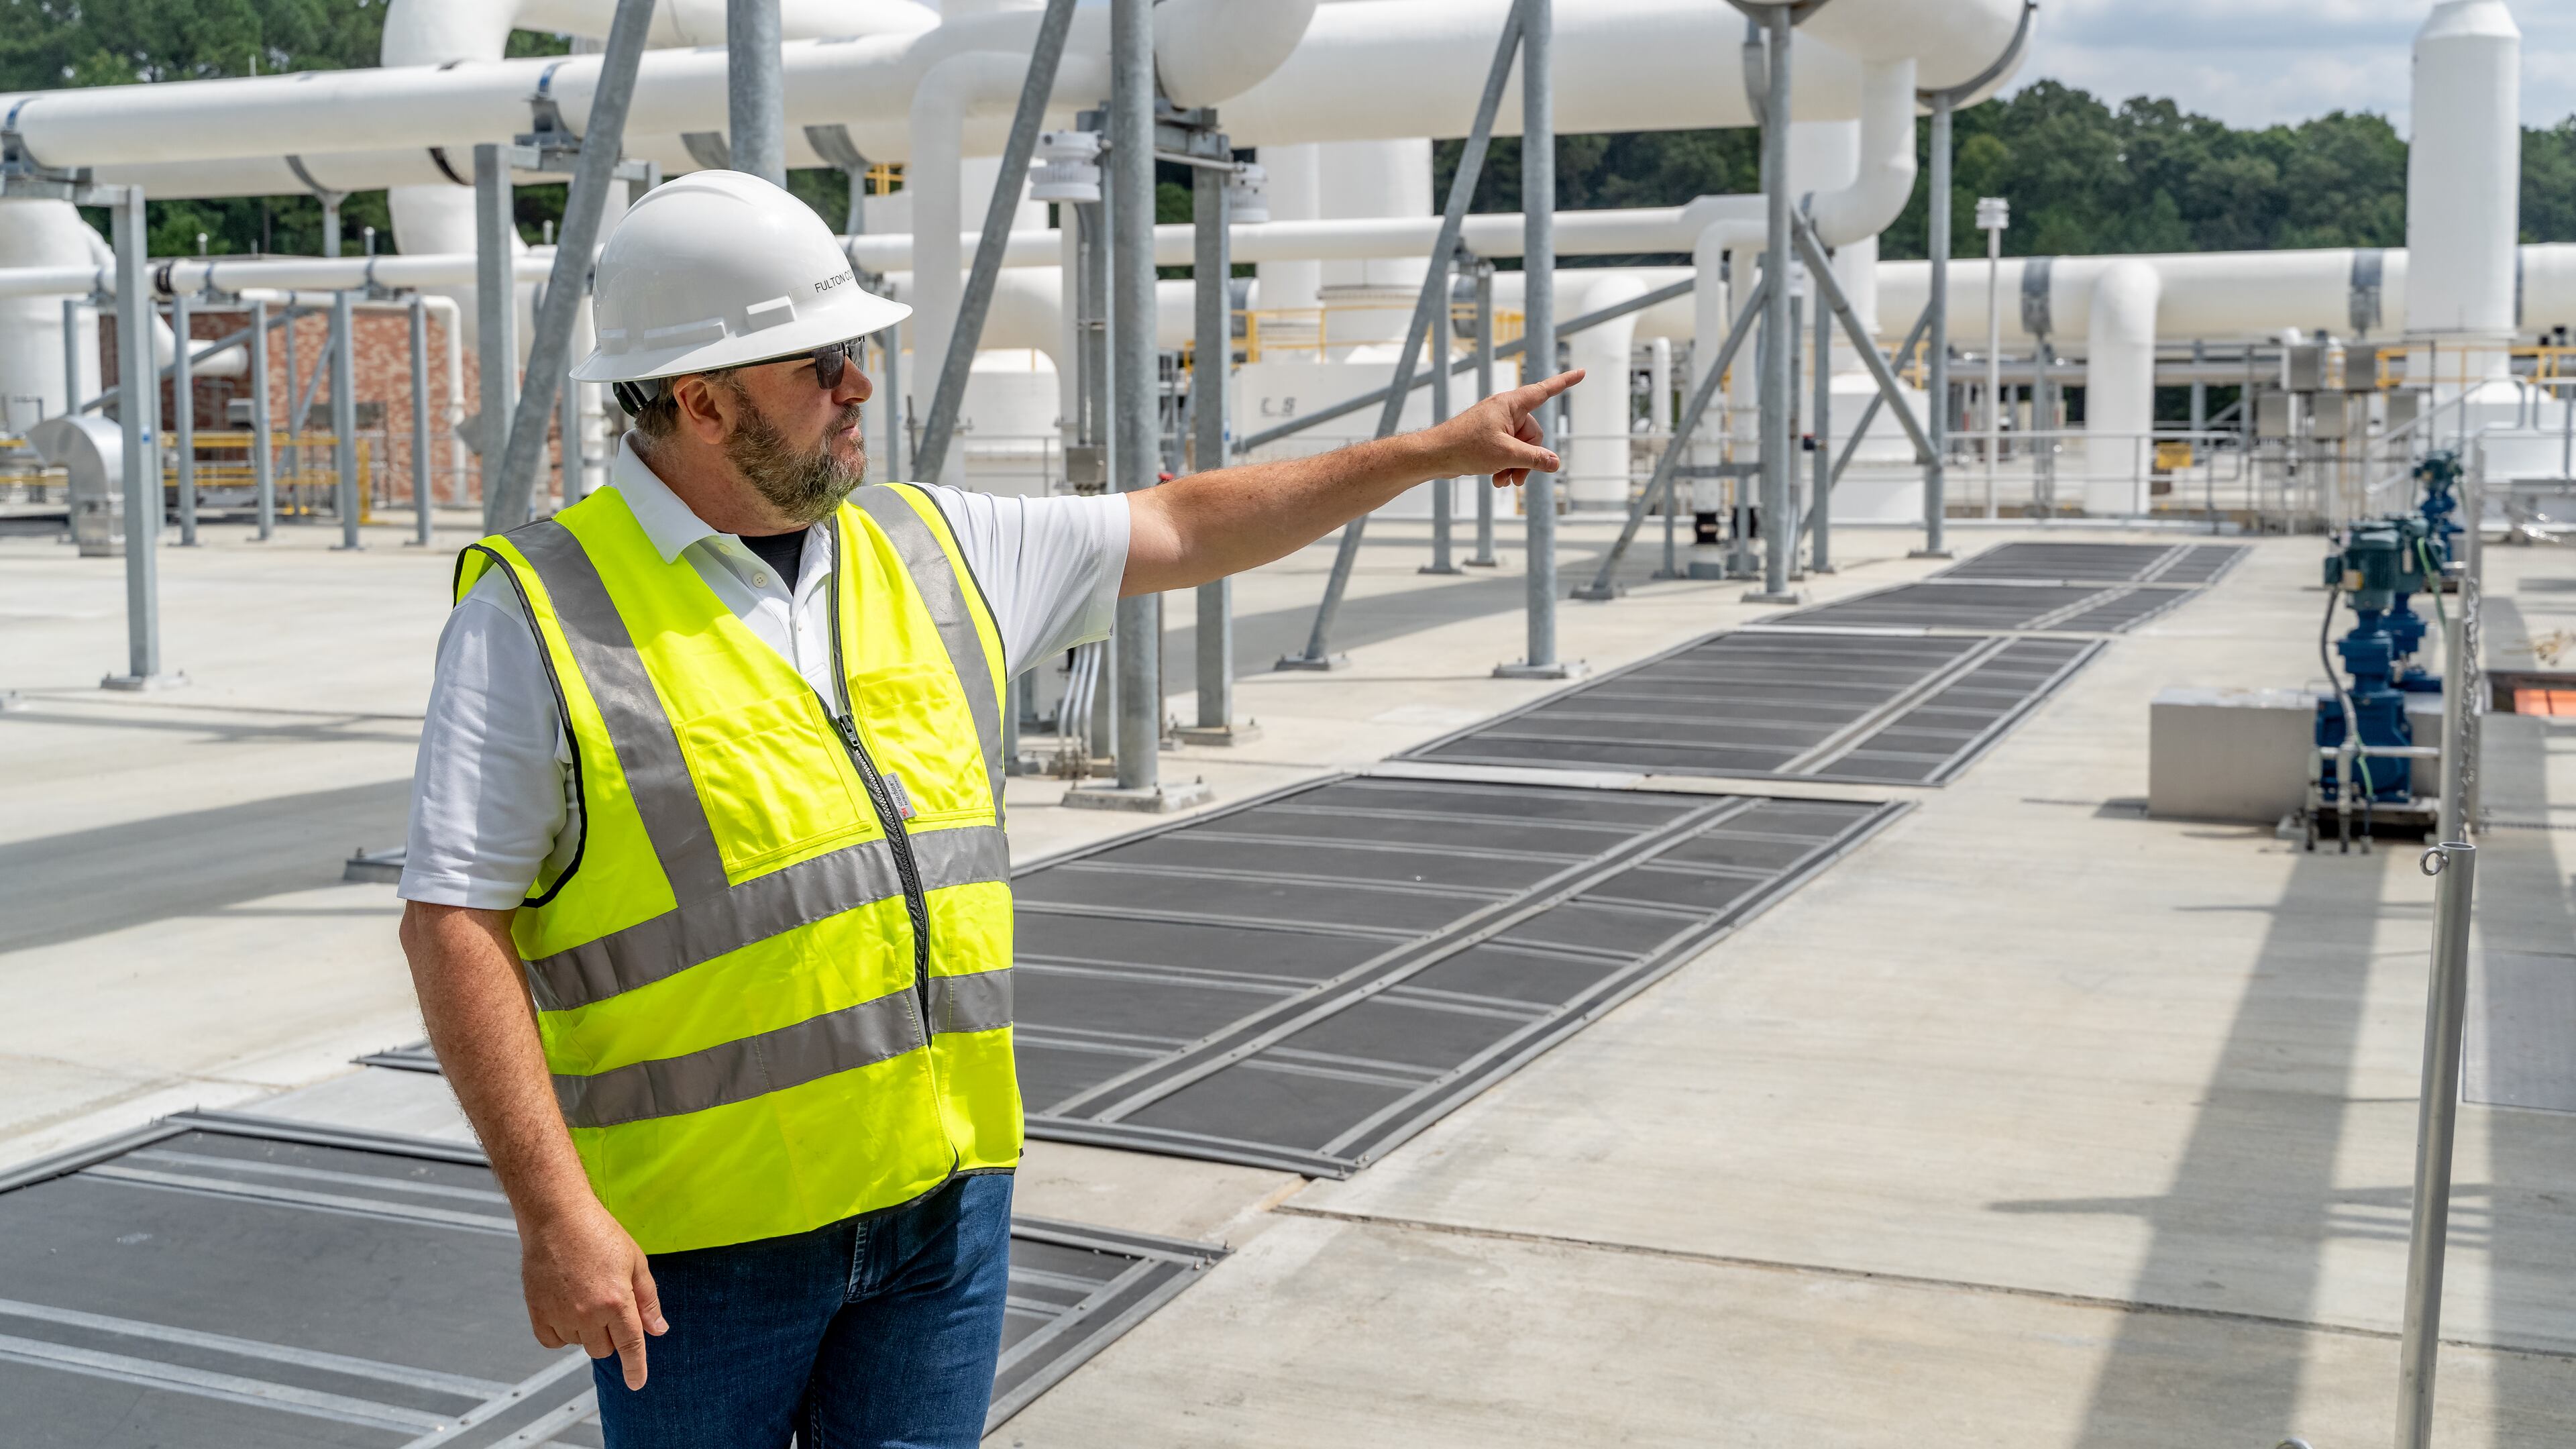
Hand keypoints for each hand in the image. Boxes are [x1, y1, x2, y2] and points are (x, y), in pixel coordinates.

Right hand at [521, 1198, 666, 1389]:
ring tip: (583, 1293)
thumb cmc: (599, 1234)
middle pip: (605, 1348)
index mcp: (616, 1300)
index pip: (631, 1345)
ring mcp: (560, 1315)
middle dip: (611, 1335)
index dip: (635, 1367)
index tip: (637, 1383)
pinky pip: (554, 1341)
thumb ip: (648, 1300)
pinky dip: (561, 1331)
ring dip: (586, 1329)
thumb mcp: (635, 1262)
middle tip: (607, 1304)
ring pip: (580, 1344)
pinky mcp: (538, 1314)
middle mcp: (588, 1313)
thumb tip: (658, 1330)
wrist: (556, 1218)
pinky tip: (564, 1305)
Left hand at [1431, 369, 1584, 488]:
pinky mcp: (1488, 438)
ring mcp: (1496, 425)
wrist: (1433, 455)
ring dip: (1516, 467)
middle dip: (1528, 459)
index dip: (1565, 382)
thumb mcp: (1506, 455)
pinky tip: (1496, 480)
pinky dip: (1505, 466)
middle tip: (1517, 479)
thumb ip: (1534, 459)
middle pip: (1533, 434)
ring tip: (1503, 481)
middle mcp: (1504, 411)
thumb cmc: (1465, 447)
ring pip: (1521, 447)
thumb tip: (1555, 463)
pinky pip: (1507, 452)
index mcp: (1510, 404)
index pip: (1544, 390)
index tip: (1582, 373)